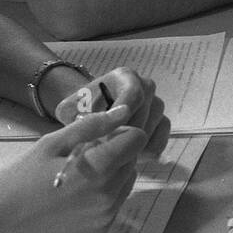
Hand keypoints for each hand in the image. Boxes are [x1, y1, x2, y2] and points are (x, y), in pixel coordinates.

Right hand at [0, 106, 144, 232]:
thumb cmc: (18, 181)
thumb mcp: (51, 144)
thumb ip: (91, 126)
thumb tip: (123, 111)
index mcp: (98, 170)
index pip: (137, 139)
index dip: (122, 130)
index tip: (100, 134)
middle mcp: (108, 196)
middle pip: (132, 160)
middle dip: (115, 151)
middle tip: (83, 153)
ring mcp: (105, 217)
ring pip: (125, 182)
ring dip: (111, 173)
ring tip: (77, 174)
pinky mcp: (99, 230)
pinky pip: (114, 203)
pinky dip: (103, 194)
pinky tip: (75, 194)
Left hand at [55, 67, 169, 155]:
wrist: (88, 114)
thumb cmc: (79, 109)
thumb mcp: (71, 109)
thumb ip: (78, 115)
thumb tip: (92, 129)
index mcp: (125, 76)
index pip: (134, 93)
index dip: (125, 114)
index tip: (110, 131)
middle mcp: (145, 86)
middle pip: (148, 109)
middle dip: (130, 131)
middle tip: (112, 148)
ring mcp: (155, 105)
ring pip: (155, 124)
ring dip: (138, 141)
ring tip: (118, 152)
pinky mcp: (161, 123)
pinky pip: (162, 137)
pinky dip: (149, 149)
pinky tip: (132, 156)